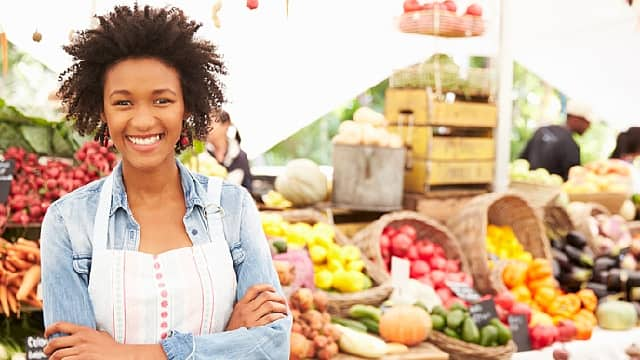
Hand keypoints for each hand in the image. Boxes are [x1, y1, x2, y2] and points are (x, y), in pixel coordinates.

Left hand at [44, 322, 164, 359]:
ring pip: (57, 355)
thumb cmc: (112, 347)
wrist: (120, 355)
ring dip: (53, 359)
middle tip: (47, 351)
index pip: (60, 325)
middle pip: (55, 342)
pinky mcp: (82, 359)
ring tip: (53, 359)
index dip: (50, 329)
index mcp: (83, 330)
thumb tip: (82, 334)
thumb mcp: (101, 335)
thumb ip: (90, 333)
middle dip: (47, 348)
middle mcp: (80, 339)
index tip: (46, 334)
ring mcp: (81, 350)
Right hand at [226, 284, 287, 330]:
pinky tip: (282, 318)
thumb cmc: (237, 328)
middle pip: (265, 296)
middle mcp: (245, 310)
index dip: (266, 286)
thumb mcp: (238, 313)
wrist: (230, 344)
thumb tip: (265, 296)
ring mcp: (250, 319)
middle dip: (277, 297)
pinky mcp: (256, 328)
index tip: (273, 289)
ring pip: (269, 305)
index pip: (254, 289)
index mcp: (241, 304)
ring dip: (280, 306)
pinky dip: (279, 316)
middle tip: (283, 301)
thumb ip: (247, 304)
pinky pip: (271, 318)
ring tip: (284, 310)